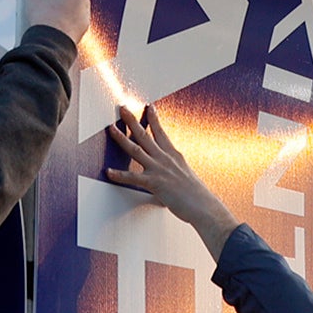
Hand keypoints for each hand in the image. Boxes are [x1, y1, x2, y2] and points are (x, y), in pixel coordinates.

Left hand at [103, 103, 238, 256]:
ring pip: (136, 149)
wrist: (204, 206)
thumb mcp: (186, 175)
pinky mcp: (154, 183)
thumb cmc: (197, 195)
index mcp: (174, 155)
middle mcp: (165, 158)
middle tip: (123, 108)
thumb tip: (169, 173)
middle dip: (132, 120)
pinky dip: (119, 175)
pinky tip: (109, 172)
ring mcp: (159, 169)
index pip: (161, 132)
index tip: (149, 106)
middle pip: (145, 135)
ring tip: (111, 129)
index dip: (154, 119)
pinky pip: (133, 177)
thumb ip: (174, 170)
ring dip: (122, 138)